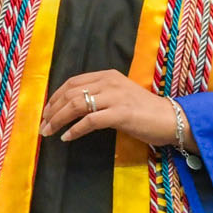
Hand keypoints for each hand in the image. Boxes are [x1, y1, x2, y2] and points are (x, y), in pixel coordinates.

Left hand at [41, 69, 194, 150]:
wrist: (170, 119)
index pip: (72, 82)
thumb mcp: (118, 95)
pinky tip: (67, 137)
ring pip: (76, 105)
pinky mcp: (121, 113)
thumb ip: (99, 95)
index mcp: (107, 75)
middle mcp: (109, 82)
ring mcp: (115, 97)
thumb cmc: (144, 110)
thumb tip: (72, 106)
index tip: (46, 111)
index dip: (55, 96)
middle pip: (70, 93)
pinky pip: (90, 121)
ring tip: (49, 131)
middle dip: (52, 110)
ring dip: (58, 120)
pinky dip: (75, 130)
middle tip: (43, 124)